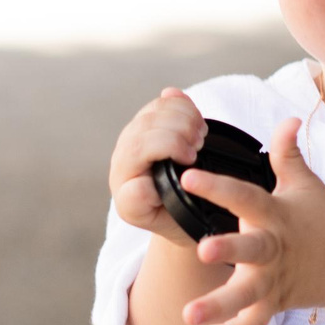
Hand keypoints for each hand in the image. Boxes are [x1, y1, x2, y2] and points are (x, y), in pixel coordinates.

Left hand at [111, 88, 207, 246]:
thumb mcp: (164, 221)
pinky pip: (163, 102)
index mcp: (124, 185)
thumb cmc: (170, 217)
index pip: (136, 152)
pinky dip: (184, 105)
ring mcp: (135, 137)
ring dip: (185, 117)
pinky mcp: (149, 122)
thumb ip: (149, 206)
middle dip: (180, 130)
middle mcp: (124, 158)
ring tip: (199, 138)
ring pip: (155, 110)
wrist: (174, 212)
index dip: (167, 145)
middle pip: (148, 126)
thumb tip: (143, 184)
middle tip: (199, 146)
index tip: (190, 159)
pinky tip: (195, 123)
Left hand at [179, 118, 324, 324]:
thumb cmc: (321, 218)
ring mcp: (275, 279)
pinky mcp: (276, 303)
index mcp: (276, 214)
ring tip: (188, 315)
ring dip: (219, 306)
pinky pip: (253, 323)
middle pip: (251, 250)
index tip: (190, 176)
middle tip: (203, 251)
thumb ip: (288, 153)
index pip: (246, 195)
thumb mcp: (306, 184)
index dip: (219, 186)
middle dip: (229, 250)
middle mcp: (274, 248)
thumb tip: (290, 117)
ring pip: (247, 296)